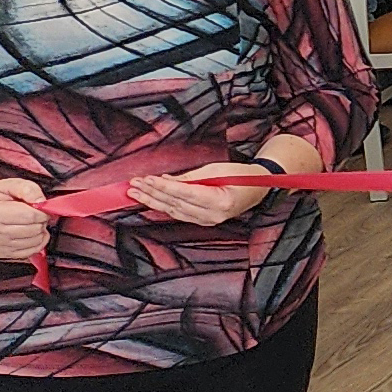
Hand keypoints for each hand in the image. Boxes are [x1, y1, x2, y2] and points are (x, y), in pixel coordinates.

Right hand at [0, 178, 52, 261]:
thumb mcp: (9, 184)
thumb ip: (28, 189)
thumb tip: (41, 201)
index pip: (30, 216)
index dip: (43, 212)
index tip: (44, 208)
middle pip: (33, 229)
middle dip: (42, 221)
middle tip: (37, 215)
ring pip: (34, 242)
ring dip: (40, 232)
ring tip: (32, 223)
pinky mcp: (2, 253)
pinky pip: (30, 252)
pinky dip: (37, 243)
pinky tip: (32, 234)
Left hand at [126, 160, 277, 225]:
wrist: (258, 187)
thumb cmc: (241, 175)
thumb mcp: (216, 169)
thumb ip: (190, 177)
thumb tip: (165, 180)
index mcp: (219, 201)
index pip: (183, 194)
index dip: (162, 187)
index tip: (146, 179)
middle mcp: (214, 215)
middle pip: (175, 204)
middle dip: (152, 194)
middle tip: (133, 186)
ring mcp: (210, 221)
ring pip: (174, 212)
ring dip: (153, 202)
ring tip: (136, 193)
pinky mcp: (205, 221)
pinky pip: (180, 215)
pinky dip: (165, 206)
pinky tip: (152, 200)